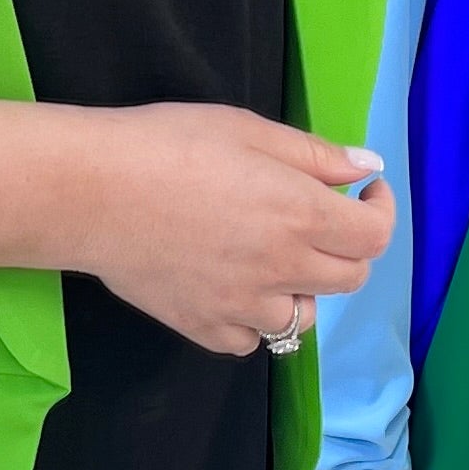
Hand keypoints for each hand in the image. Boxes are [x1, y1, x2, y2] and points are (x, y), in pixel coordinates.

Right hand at [80, 105, 395, 354]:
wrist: (90, 192)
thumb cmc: (166, 145)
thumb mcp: (247, 129)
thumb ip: (314, 155)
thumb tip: (365, 168)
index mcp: (300, 215)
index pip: (374, 238)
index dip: (378, 213)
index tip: (362, 195)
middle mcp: (281, 269)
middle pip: (349, 280)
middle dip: (345, 249)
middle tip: (317, 221)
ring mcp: (242, 307)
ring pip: (301, 318)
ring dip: (299, 289)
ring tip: (269, 259)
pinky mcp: (204, 328)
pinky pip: (249, 340)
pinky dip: (252, 320)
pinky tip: (232, 287)